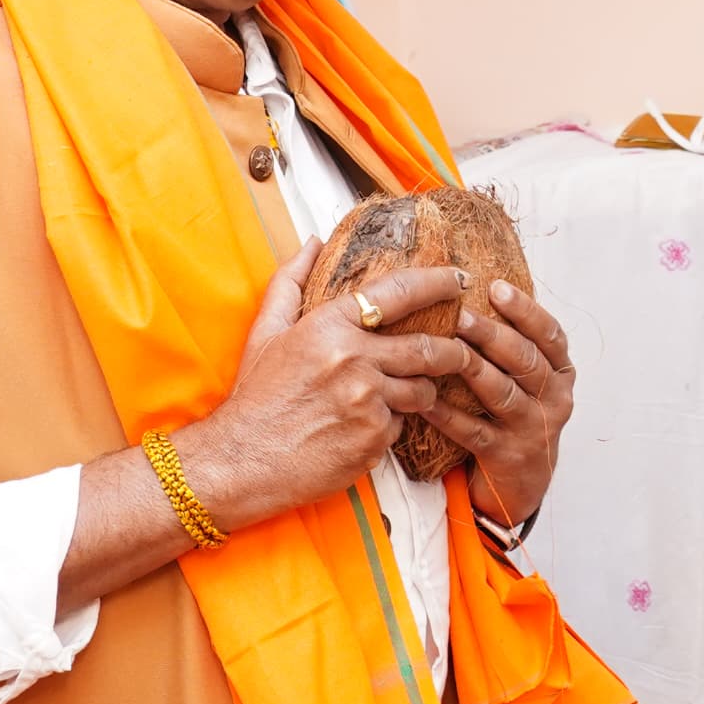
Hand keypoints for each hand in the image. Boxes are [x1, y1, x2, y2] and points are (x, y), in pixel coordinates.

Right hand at [178, 247, 478, 530]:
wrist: (241, 461)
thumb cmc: (255, 396)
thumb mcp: (266, 332)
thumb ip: (290, 282)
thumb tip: (313, 243)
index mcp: (329, 326)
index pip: (398, 292)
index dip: (437, 282)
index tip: (459, 279)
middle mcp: (354, 361)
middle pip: (429, 349)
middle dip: (454, 350)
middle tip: (462, 351)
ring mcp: (368, 403)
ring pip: (422, 392)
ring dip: (421, 392)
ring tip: (404, 395)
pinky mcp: (374, 440)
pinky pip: (400, 427)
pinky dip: (390, 426)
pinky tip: (362, 428)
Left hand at [429, 279, 574, 527]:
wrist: (523, 482)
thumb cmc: (515, 414)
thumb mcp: (527, 379)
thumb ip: (512, 344)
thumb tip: (470, 291)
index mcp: (561, 374)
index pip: (550, 335)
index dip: (525, 310)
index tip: (496, 287)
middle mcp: (554, 399)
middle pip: (525, 360)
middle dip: (491, 334)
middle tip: (459, 313)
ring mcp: (532, 429)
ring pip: (502, 392)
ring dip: (471, 367)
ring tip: (443, 346)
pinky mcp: (506, 455)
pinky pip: (473, 431)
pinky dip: (447, 414)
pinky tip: (424, 398)